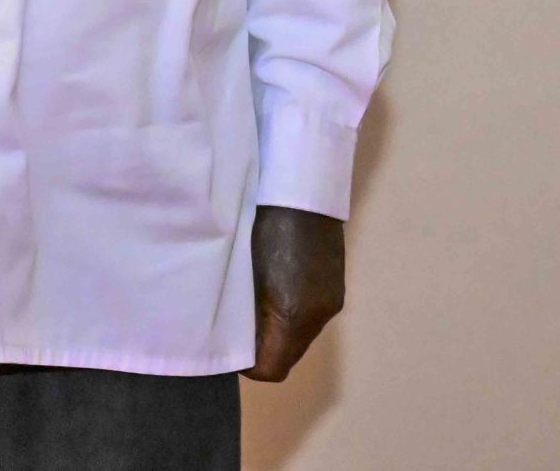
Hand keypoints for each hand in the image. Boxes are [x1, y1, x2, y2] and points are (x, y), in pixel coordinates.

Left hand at [247, 206, 344, 380]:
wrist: (301, 191)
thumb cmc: (260, 223)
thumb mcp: (240, 266)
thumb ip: (240, 307)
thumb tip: (235, 334)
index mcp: (293, 314)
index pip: (272, 368)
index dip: (246, 365)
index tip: (225, 346)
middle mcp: (319, 314)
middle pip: (287, 355)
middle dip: (261, 349)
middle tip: (232, 326)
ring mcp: (330, 301)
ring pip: (299, 337)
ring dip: (276, 331)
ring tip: (250, 306)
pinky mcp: (335, 288)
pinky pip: (310, 318)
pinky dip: (290, 315)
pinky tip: (272, 291)